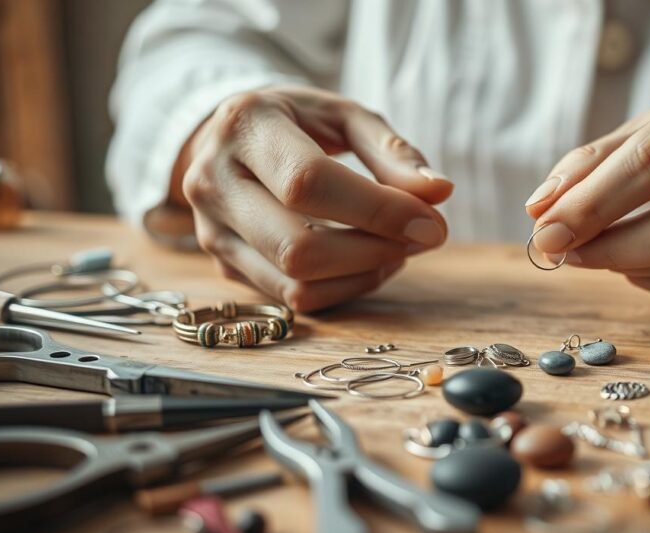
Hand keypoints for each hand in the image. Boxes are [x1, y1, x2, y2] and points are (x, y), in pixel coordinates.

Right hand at [173, 86, 452, 310]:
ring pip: (296, 283)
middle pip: (298, 247)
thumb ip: (392, 152)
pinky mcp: (225, 267)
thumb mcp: (346, 116)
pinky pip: (293, 299)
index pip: (308, 183)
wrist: (231, 140)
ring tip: (399, 247)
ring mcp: (211, 231)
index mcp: (244, 126)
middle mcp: (212, 181)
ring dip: (365, 274)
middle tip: (423, 236)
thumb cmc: (300, 123)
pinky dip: (345, 288)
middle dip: (375, 250)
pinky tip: (370, 262)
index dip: (377, 210)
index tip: (432, 222)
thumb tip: (439, 192)